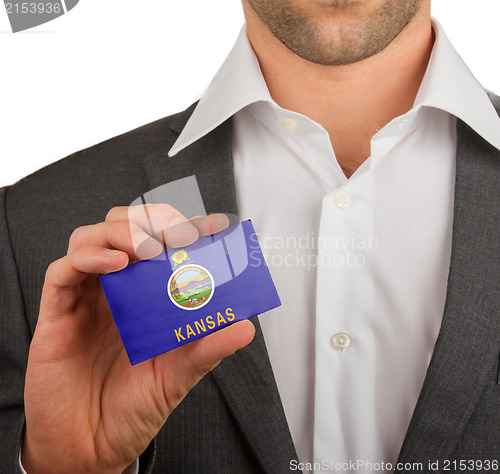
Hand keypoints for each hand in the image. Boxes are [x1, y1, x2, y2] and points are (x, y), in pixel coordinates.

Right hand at [22, 205, 254, 473]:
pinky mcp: (57, 313)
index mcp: (145, 296)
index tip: (215, 224)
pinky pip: (63, 271)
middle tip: (178, 233)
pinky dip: (88, 258)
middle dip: (152, 220)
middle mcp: (116, 289)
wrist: (92, 445)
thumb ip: (208, 348)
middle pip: (125, 228)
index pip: (164, 245)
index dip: (188, 228)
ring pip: (91, 237)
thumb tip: (245, 327)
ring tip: (148, 248)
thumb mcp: (179, 374)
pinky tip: (115, 264)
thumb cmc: (133, 406)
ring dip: (122, 231)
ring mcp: (86, 297)